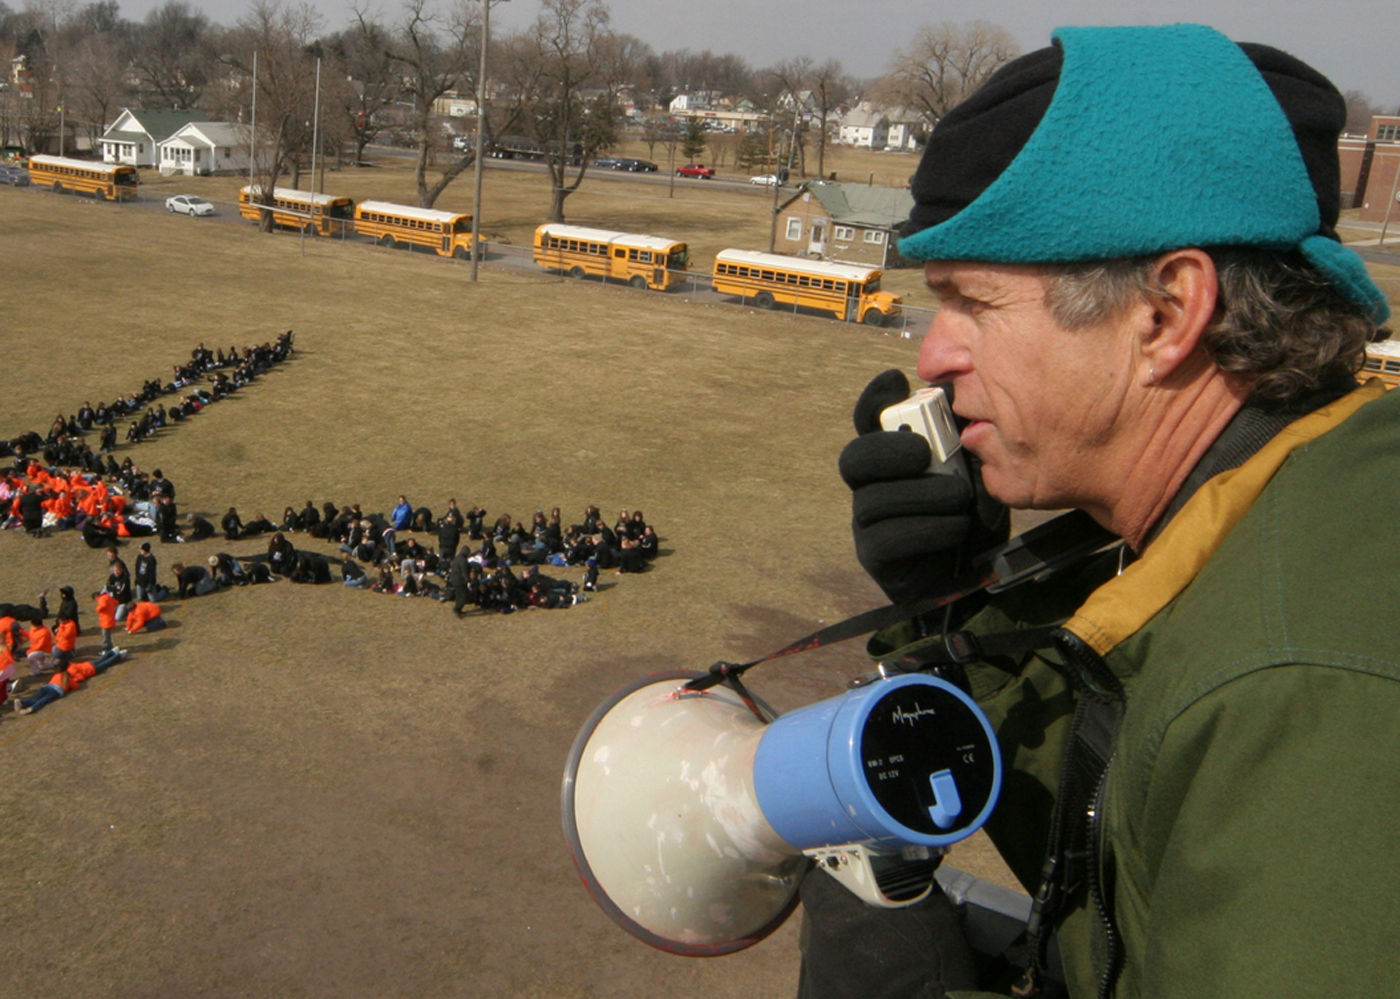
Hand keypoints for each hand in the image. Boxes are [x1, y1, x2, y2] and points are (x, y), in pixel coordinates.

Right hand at [838, 369, 1007, 604]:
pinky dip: (925, 529)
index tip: (894, 380)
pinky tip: (955, 526)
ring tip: (959, 497)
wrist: (977, 572)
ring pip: (874, 500)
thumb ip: (960, 437)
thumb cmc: (973, 511)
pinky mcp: (875, 556)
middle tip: (923, 452)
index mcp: (891, 457)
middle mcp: (871, 485)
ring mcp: (868, 522)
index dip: (874, 399)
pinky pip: (886, 538)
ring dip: (921, 494)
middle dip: (887, 450)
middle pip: (855, 459)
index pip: (868, 421)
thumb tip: (956, 392)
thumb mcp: (975, 468)